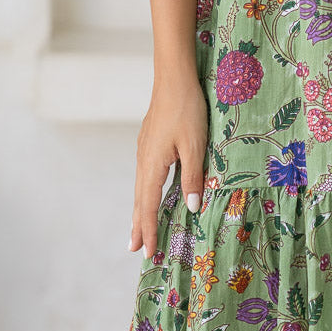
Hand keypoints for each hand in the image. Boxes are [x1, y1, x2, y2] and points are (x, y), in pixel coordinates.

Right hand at [130, 74, 209, 257]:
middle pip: (139, 200)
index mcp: (152, 165)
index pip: (149, 207)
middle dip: (139, 226)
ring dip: (140, 211)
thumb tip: (190, 209)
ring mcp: (144, 150)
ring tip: (139, 230)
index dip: (150, 231)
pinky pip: (144, 175)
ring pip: (140, 188)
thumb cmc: (187, 109)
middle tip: (135, 250)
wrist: (174, 77)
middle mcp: (143, 160)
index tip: (149, 253)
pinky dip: (145, 193)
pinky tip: (149, 194)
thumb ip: (193, 178)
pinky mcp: (149, 142)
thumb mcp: (195, 145)